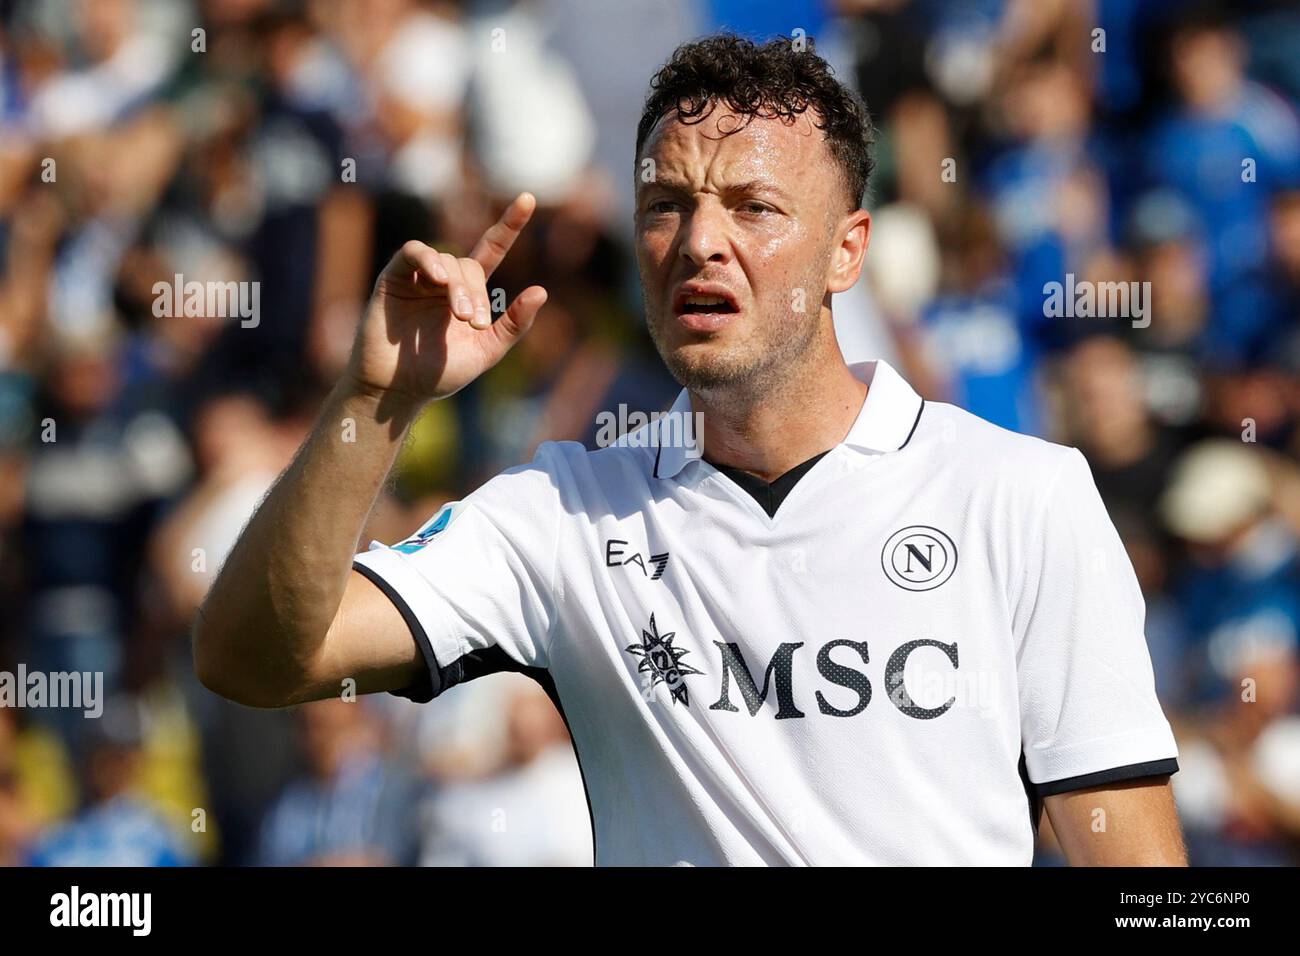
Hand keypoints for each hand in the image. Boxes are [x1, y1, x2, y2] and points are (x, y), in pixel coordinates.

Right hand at [346, 192, 546, 406]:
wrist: (397, 390)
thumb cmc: (439, 374)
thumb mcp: (486, 350)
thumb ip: (514, 325)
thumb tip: (542, 291)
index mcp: (467, 294)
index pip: (491, 250)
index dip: (509, 225)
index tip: (528, 198)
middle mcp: (443, 281)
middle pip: (469, 265)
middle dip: (476, 292)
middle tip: (473, 322)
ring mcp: (418, 278)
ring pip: (446, 261)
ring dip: (458, 286)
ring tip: (460, 315)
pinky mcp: (393, 278)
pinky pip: (413, 253)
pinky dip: (428, 259)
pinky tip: (437, 277)